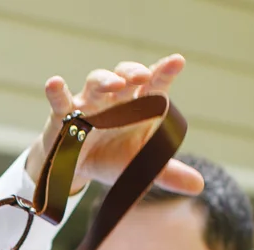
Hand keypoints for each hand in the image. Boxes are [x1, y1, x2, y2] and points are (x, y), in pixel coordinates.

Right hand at [24, 56, 203, 195]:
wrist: (77, 169)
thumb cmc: (113, 158)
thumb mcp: (139, 167)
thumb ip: (167, 172)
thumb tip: (198, 185)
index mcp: (138, 106)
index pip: (154, 85)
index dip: (164, 72)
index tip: (177, 61)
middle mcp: (115, 99)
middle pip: (126, 76)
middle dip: (134, 72)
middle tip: (143, 76)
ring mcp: (89, 104)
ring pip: (97, 83)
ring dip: (105, 80)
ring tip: (115, 84)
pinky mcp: (63, 116)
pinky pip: (60, 101)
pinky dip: (57, 91)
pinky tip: (55, 83)